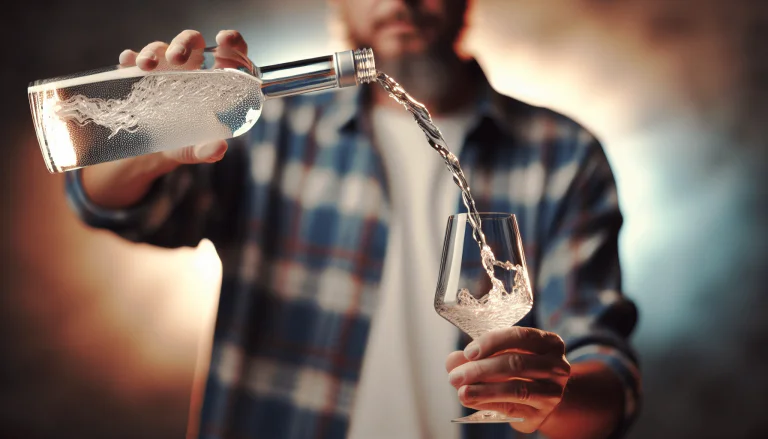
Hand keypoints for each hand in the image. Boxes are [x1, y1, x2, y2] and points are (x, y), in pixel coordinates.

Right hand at [82, 29, 248, 208]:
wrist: (152, 150)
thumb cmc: (185, 142)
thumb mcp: (196, 148)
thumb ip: (207, 150)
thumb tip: (218, 149)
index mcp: (214, 79)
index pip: (229, 51)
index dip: (231, 41)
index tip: (224, 40)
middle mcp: (190, 67)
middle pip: (191, 42)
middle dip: (184, 43)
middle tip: (176, 59)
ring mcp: (164, 68)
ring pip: (161, 48)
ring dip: (153, 51)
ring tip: (146, 66)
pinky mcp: (139, 74)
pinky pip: (134, 60)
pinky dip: (130, 58)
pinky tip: (127, 62)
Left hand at [445, 327, 570, 433]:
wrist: (539, 398)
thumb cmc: (519, 369)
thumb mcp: (502, 355)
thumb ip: (477, 355)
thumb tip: (453, 360)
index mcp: (549, 343)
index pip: (520, 336)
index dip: (492, 342)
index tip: (469, 352)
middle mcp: (557, 365)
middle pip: (516, 363)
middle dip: (481, 369)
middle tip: (455, 376)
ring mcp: (553, 391)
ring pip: (516, 388)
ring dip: (483, 390)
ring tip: (461, 391)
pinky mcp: (542, 412)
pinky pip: (513, 407)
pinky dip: (489, 402)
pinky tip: (471, 400)